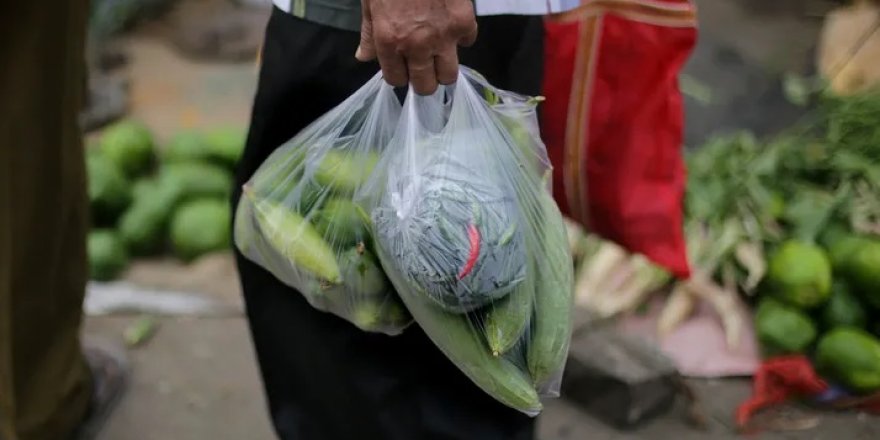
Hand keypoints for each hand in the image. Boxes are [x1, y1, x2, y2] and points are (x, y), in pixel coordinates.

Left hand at [356, 0, 477, 94]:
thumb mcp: (370, 3)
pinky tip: (452, 25)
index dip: (400, 75)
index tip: (403, 67)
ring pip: (449, 76)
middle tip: (424, 68)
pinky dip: (462, 37)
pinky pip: (468, 43)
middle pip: (425, 86)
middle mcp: (416, 46)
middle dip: (424, 81)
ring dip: (444, 68)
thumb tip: (363, 57)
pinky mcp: (464, 23)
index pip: (396, 80)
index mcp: (389, 42)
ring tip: (441, 55)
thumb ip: (369, 33)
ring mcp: (443, 37)